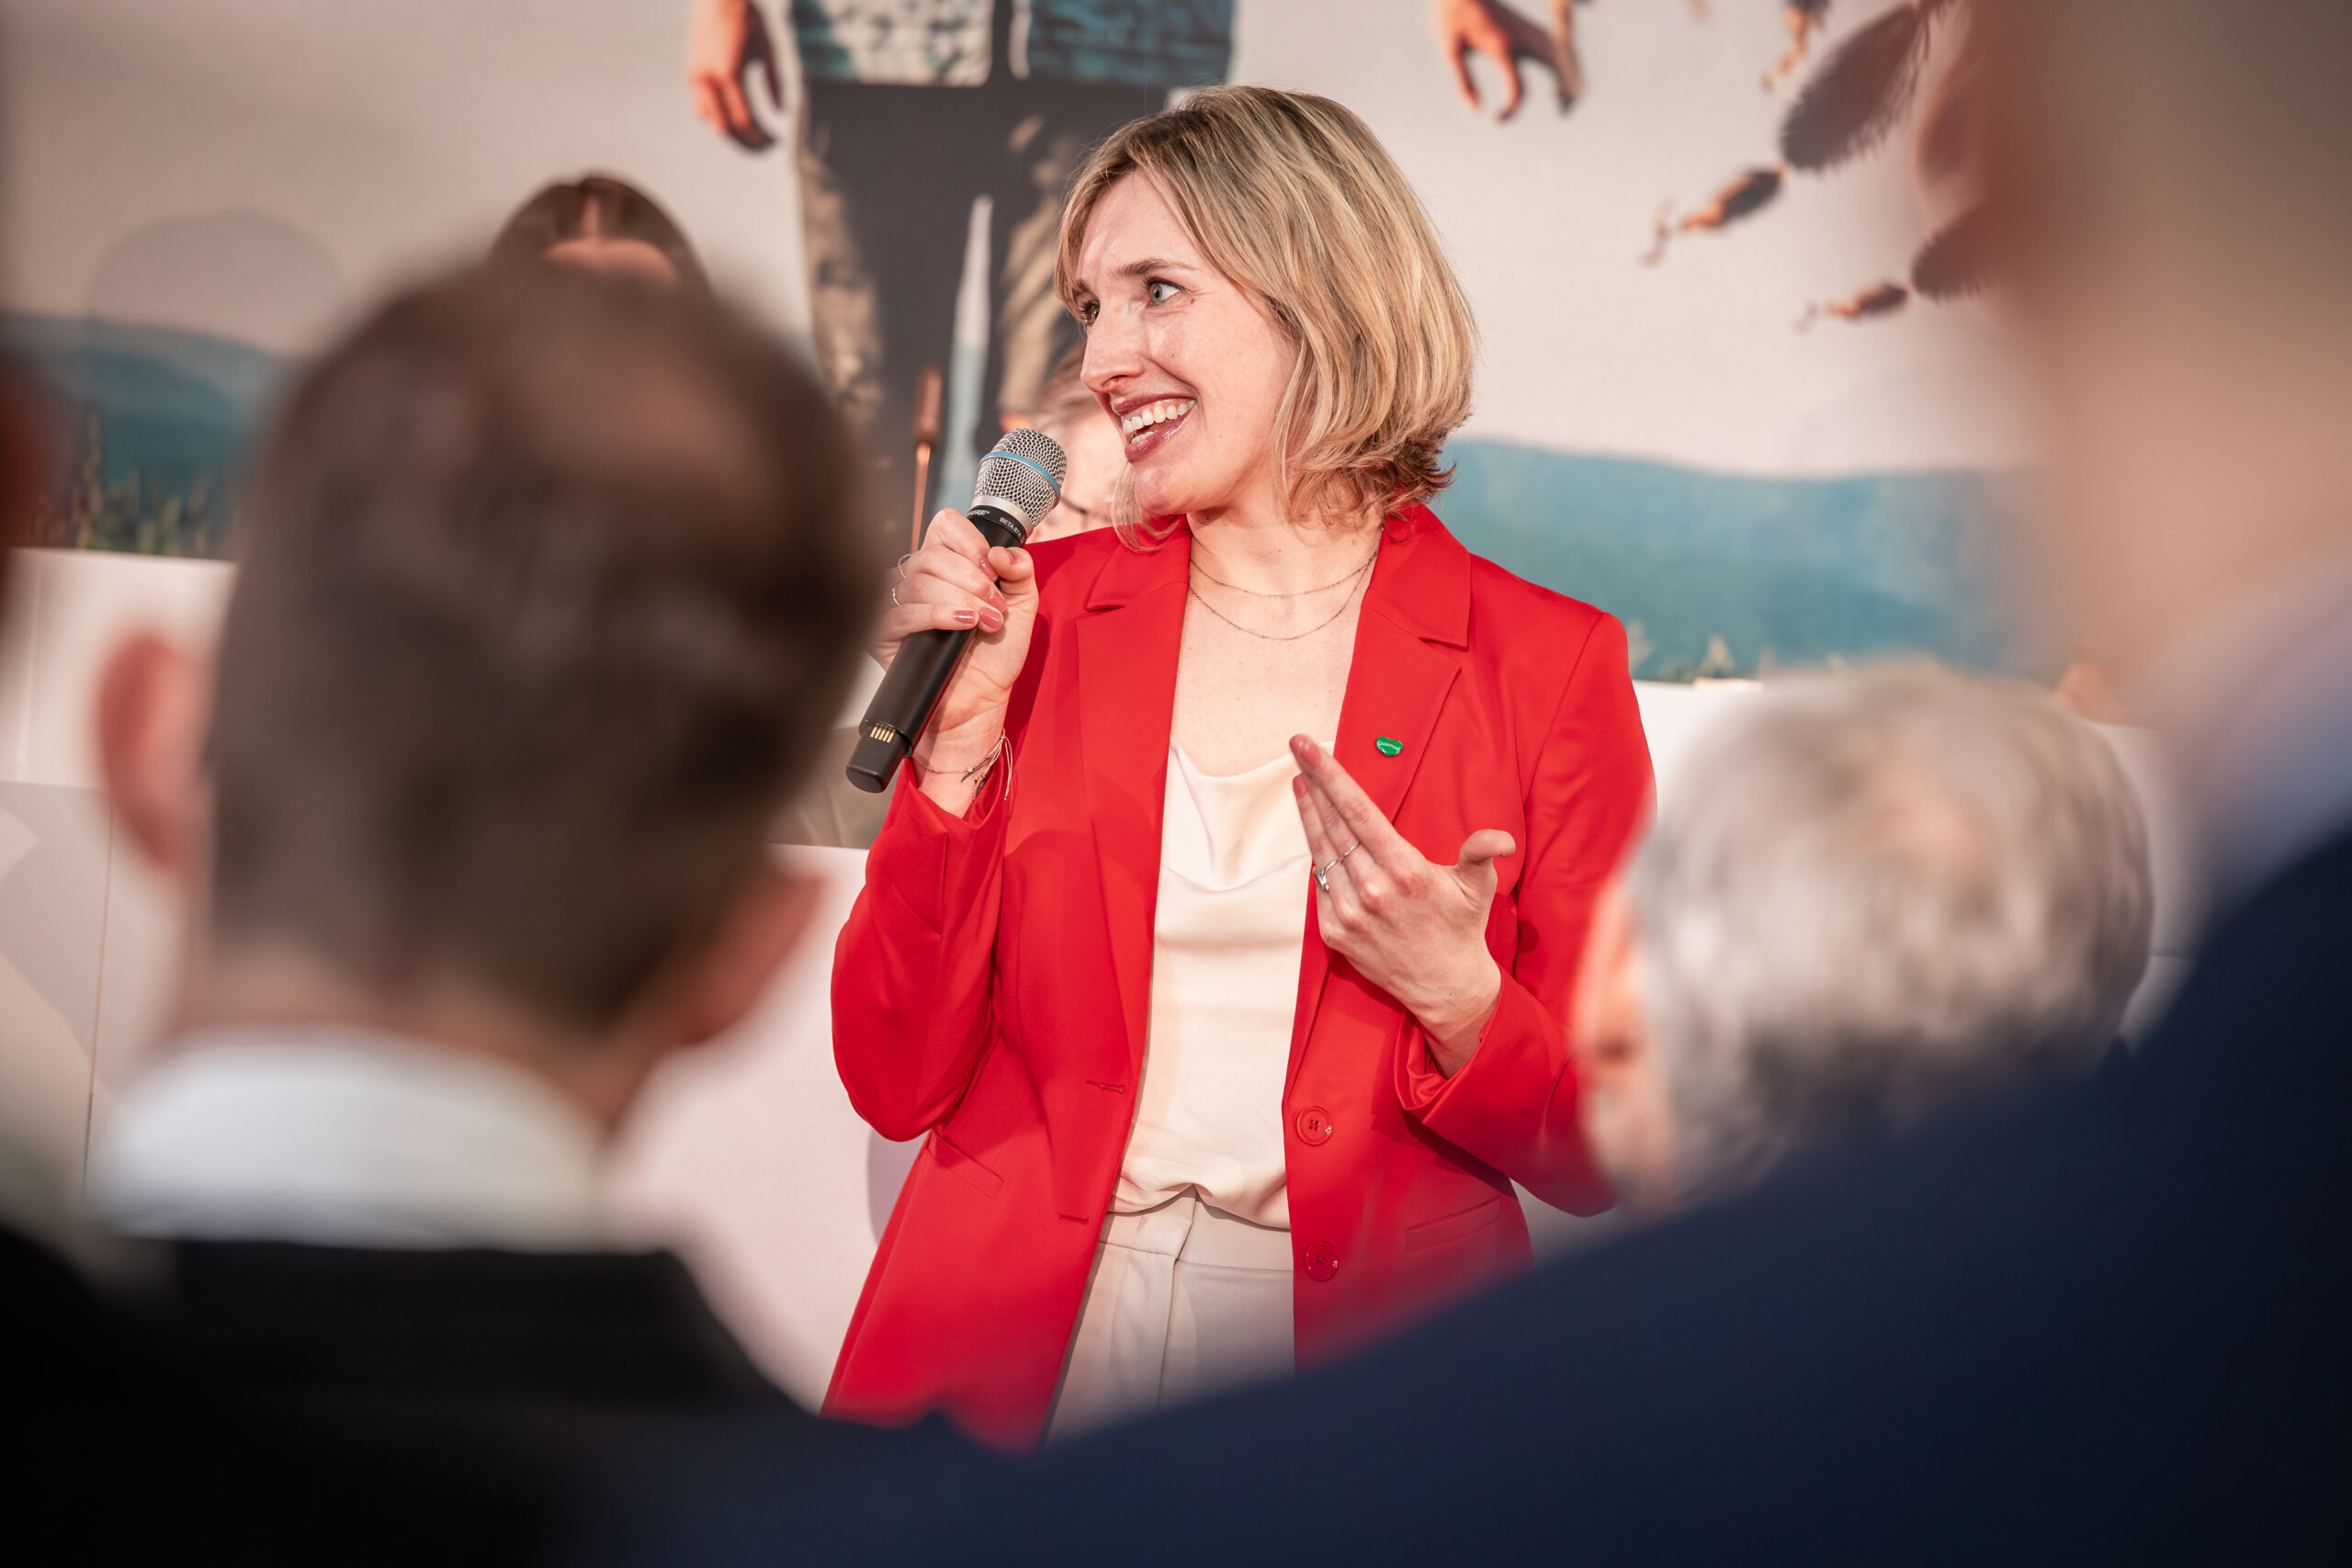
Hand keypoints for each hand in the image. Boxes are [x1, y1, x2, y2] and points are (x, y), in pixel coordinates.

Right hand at [687, 0, 783, 150]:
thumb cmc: (747, 16)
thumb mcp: (768, 46)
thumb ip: (775, 80)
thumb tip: (781, 113)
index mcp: (729, 72)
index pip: (743, 120)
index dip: (760, 137)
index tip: (775, 142)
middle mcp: (707, 77)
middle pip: (725, 127)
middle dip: (745, 142)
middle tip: (764, 147)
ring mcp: (695, 75)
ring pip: (709, 119)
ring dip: (729, 132)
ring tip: (750, 137)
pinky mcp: (691, 71)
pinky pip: (700, 105)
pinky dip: (715, 117)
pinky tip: (733, 119)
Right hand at [877, 510, 1039, 811]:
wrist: (981, 703)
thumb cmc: (994, 657)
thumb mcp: (1022, 606)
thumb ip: (1021, 569)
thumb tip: (1001, 551)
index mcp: (947, 565)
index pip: (943, 526)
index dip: (969, 540)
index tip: (992, 568)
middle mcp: (918, 581)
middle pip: (931, 553)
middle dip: (971, 578)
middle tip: (995, 605)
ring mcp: (899, 607)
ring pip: (918, 581)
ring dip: (961, 598)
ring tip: (986, 622)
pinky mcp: (886, 636)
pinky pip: (901, 613)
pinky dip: (937, 615)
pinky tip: (963, 625)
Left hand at [1291, 736, 1510, 1075]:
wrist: (1444, 987)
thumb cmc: (1460, 928)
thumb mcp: (1478, 886)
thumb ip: (1482, 853)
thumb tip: (1501, 838)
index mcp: (1404, 871)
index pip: (1358, 811)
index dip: (1331, 776)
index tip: (1309, 749)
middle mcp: (1371, 890)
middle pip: (1333, 824)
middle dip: (1314, 784)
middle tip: (1299, 752)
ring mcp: (1347, 913)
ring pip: (1321, 852)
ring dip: (1309, 815)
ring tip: (1301, 786)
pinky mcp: (1333, 932)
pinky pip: (1319, 884)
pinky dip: (1317, 856)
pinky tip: (1316, 832)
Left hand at [1432, 0, 1579, 120]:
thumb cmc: (1452, 17)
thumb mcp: (1450, 51)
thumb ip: (1464, 83)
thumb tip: (1478, 112)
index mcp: (1503, 46)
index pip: (1519, 88)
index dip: (1511, 110)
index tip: (1496, 121)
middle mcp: (1524, 37)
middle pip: (1559, 67)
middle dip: (1566, 92)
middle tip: (1562, 113)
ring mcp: (1531, 31)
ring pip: (1566, 55)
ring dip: (1572, 78)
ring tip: (1565, 102)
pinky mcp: (1532, 28)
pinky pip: (1560, 48)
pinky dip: (1567, 65)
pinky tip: (1560, 83)